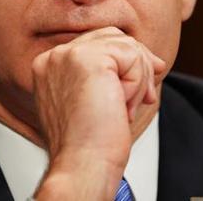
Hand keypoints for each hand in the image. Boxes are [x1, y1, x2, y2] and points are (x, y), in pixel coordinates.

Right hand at [32, 27, 165, 199]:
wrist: (83, 165)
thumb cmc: (89, 143)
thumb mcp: (97, 98)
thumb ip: (113, 72)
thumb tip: (152, 59)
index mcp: (50, 65)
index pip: (98, 42)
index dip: (127, 62)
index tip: (140, 90)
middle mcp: (54, 56)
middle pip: (114, 37)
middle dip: (137, 66)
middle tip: (141, 99)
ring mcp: (68, 55)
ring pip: (126, 45)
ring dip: (138, 79)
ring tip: (126, 108)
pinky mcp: (88, 60)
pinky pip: (132, 56)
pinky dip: (138, 83)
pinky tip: (124, 106)